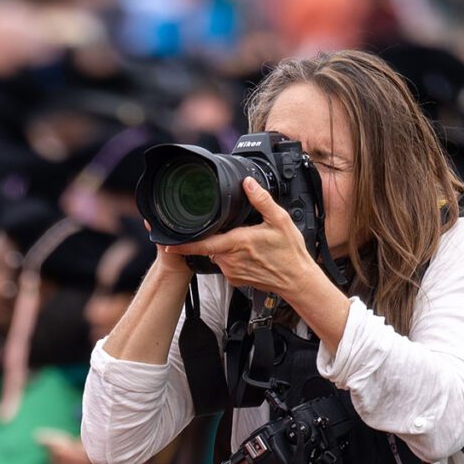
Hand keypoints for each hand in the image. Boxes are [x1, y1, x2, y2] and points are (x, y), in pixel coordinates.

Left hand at [167, 179, 321, 309]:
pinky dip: (232, 257)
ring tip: (247, 242)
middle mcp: (230, 260)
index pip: (202, 244)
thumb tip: (248, 183)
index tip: (167, 243)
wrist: (296, 280)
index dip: (183, 244)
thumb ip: (261, 200)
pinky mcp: (235, 279)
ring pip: (218, 254)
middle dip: (216, 235)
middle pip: (210, 245)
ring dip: (225, 246)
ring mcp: (231, 271)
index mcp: (236, 243)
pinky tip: (249, 254)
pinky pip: (226, 264)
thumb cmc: (289, 253)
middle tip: (235, 230)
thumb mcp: (280, 220)